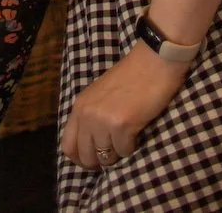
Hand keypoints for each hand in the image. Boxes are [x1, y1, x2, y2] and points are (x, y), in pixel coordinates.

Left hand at [60, 42, 187, 170]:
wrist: (153, 61)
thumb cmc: (130, 76)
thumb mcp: (100, 95)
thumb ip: (91, 116)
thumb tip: (90, 145)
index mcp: (80, 106)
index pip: (68, 145)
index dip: (80, 158)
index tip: (93, 160)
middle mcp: (87, 114)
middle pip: (85, 156)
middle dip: (100, 160)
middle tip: (113, 152)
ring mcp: (103, 120)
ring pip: (106, 157)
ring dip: (117, 152)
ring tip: (126, 137)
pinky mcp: (122, 125)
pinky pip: (124, 151)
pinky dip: (131, 146)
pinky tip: (136, 131)